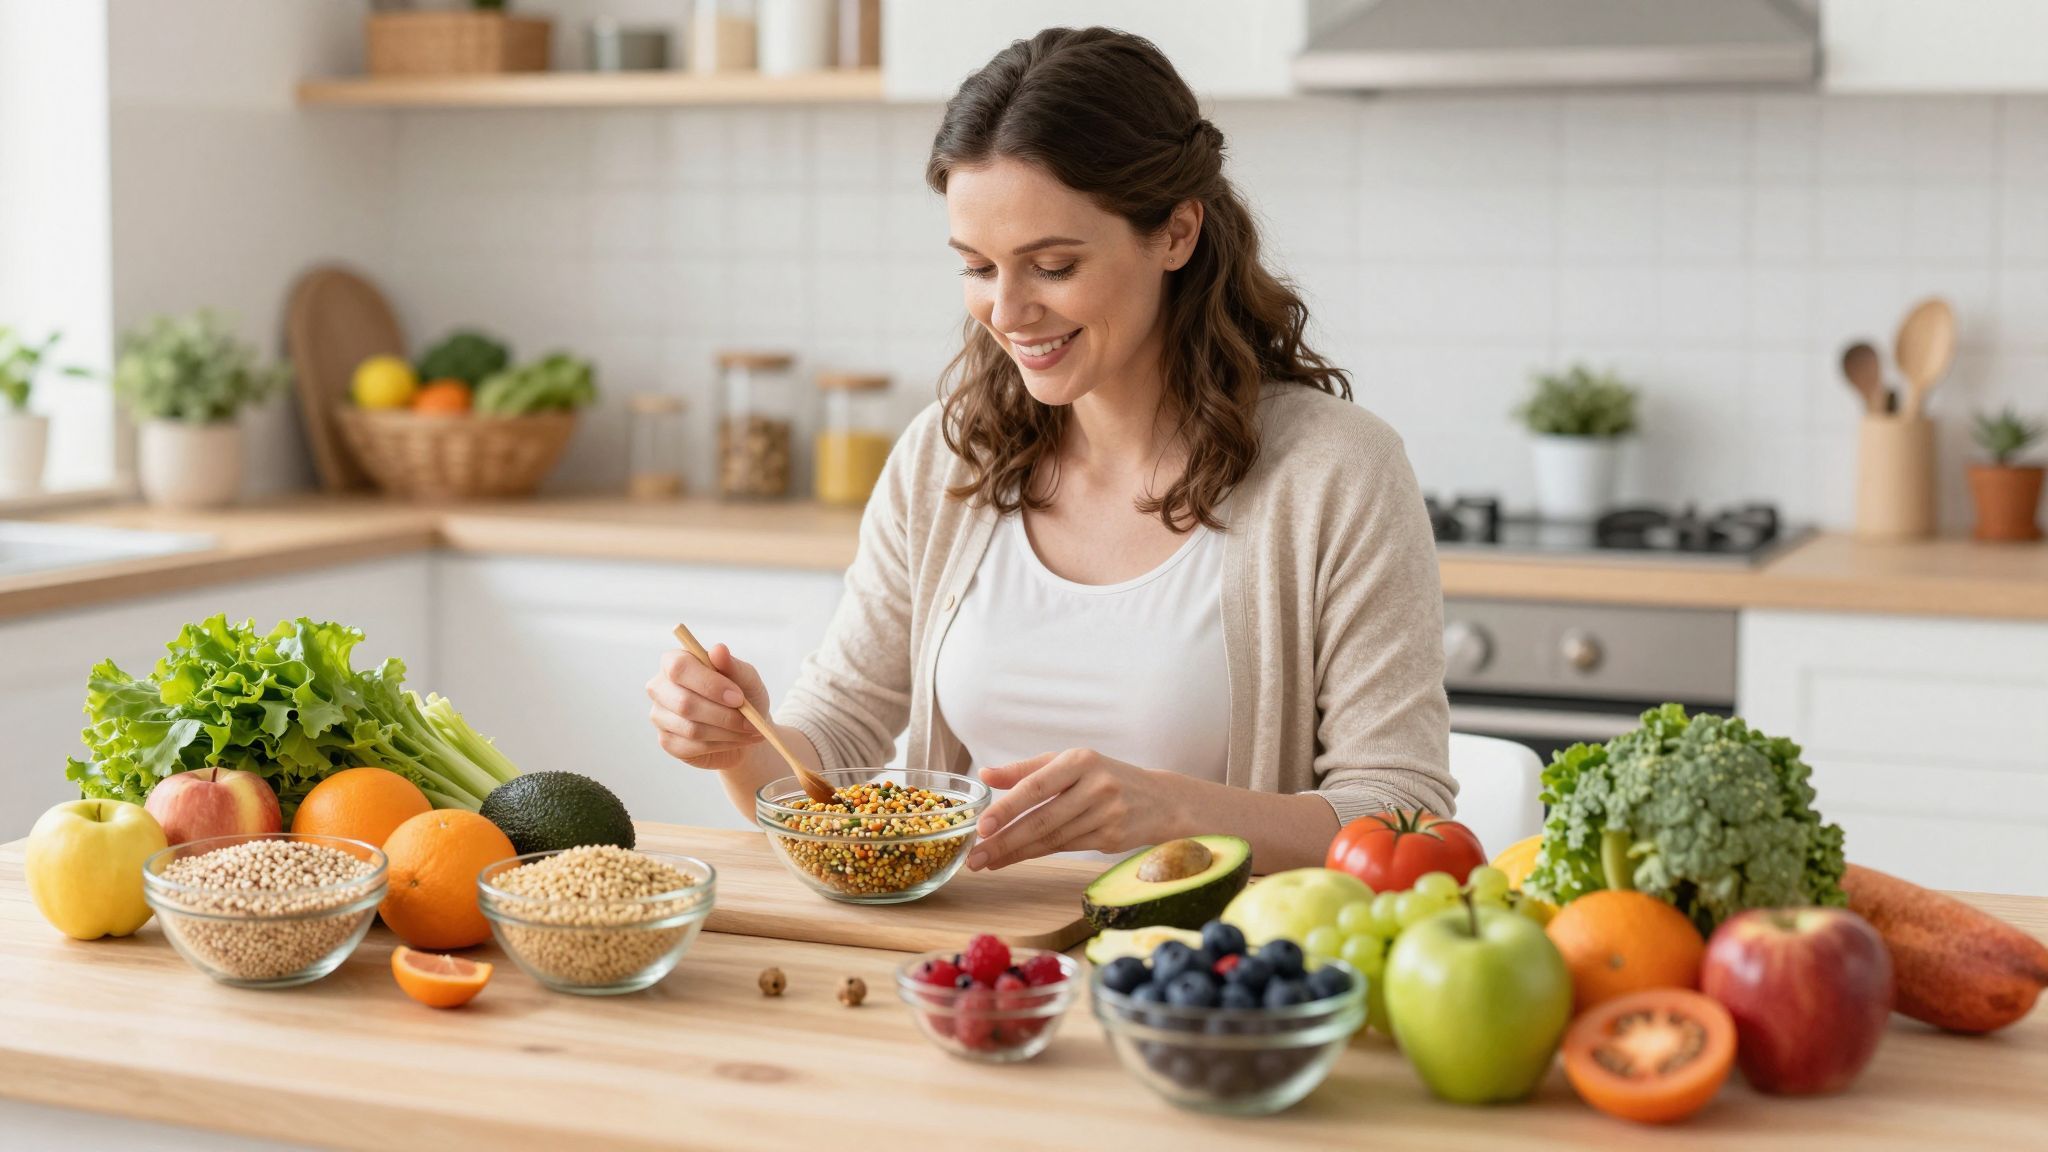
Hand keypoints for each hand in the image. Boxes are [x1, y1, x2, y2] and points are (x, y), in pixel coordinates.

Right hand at [646, 642, 770, 771]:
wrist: (744, 728)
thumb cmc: (742, 695)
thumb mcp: (746, 678)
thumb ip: (733, 665)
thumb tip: (719, 650)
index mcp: (675, 662)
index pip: (679, 668)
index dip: (709, 684)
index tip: (738, 697)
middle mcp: (660, 687)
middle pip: (684, 703)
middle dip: (723, 715)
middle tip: (751, 722)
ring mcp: (660, 716)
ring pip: (691, 729)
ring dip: (727, 732)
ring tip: (750, 731)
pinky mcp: (667, 741)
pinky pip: (692, 747)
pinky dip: (721, 745)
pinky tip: (736, 740)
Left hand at [967, 749, 1172, 870]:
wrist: (1161, 801)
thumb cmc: (1105, 777)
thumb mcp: (1070, 763)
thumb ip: (1027, 770)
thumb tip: (984, 775)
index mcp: (1081, 760)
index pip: (1036, 786)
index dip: (1008, 808)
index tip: (982, 826)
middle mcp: (1096, 785)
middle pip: (1042, 818)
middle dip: (1005, 840)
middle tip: (975, 856)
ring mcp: (1107, 814)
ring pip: (1052, 838)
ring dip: (1015, 853)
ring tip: (986, 861)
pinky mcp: (1112, 838)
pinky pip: (1065, 848)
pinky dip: (1036, 855)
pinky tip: (1014, 859)